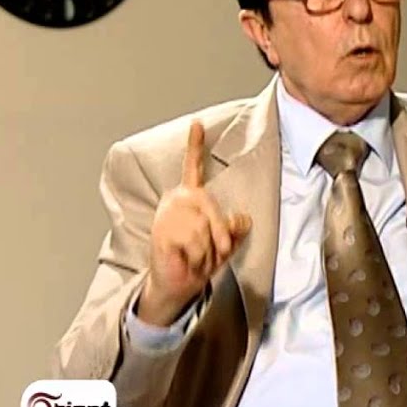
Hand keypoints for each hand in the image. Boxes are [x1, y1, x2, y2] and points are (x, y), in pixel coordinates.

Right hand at [138, 119, 251, 325]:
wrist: (176, 284)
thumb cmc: (198, 261)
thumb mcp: (224, 244)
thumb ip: (234, 230)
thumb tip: (244, 219)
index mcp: (190, 198)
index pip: (193, 167)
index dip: (195, 145)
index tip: (197, 123)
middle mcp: (177, 201)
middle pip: (213, 209)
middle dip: (219, 238)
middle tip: (210, 253)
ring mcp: (167, 216)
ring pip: (205, 230)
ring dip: (208, 251)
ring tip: (196, 257)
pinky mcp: (162, 232)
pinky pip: (196, 243)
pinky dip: (198, 258)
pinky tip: (186, 260)